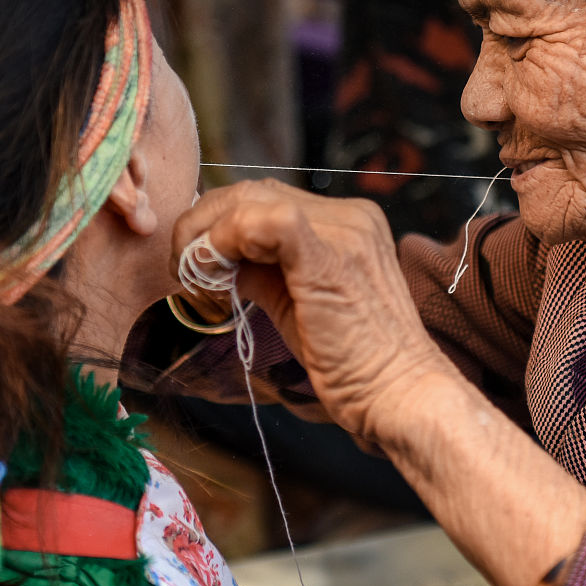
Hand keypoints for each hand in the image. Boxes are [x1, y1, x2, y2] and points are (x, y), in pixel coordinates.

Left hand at [170, 180, 451, 439]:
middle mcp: (349, 214)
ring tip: (199, 282)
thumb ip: (262, 273)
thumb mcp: (298, 305)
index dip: (219, 224)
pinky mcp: (328, 253)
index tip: (199, 267)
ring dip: (206, 236)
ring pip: (249, 199)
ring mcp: (343, 229)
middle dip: (203, 226)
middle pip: (251, 190)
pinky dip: (226, 242)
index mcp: (348, 221)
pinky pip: (261, 220)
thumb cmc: (352, 363)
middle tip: (185, 272)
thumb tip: (216, 260)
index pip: (265, 197)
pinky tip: (220, 280)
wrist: (400, 394)